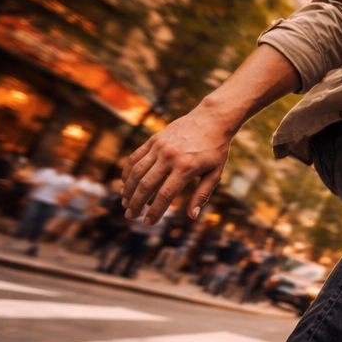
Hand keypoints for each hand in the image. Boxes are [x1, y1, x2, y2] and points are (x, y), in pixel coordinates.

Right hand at [122, 102, 233, 222]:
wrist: (212, 119)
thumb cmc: (216, 149)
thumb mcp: (215, 173)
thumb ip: (202, 194)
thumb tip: (191, 215)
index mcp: (185, 168)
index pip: (164, 195)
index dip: (155, 211)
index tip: (149, 222)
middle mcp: (169, 157)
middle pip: (146, 185)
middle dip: (136, 203)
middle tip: (131, 216)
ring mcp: (159, 147)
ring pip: (137, 171)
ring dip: (129, 189)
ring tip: (125, 203)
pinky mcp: (154, 139)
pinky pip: (136, 157)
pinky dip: (128, 171)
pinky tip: (125, 183)